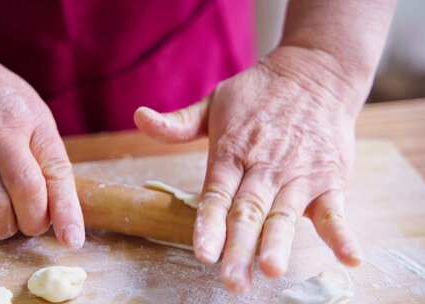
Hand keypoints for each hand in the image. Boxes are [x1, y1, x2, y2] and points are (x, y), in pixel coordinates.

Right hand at [0, 38, 83, 247]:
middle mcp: (0, 132)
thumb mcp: (27, 107)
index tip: (71, 239)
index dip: (67, 211)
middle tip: (30, 227)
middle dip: (33, 223)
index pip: (57, 172)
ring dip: (1, 228)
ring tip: (2, 225)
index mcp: (32, 121)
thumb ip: (41, 148)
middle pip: (27, 192)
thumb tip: (57, 197)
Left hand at [135, 46, 364, 291]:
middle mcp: (264, 166)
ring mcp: (298, 172)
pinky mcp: (329, 176)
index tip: (203, 253)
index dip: (209, 224)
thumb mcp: (214, 102)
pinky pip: (336, 209)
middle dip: (239, 246)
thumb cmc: (259, 93)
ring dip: (280, 242)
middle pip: (248, 211)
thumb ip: (178, 123)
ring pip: (285, 213)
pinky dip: (342, 234)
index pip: (216, 193)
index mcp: (232, 151)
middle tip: (233, 281)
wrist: (315, 72)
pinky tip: (349, 258)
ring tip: (271, 268)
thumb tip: (139, 117)